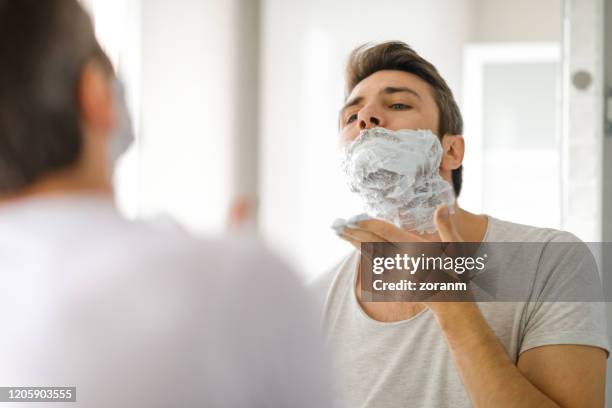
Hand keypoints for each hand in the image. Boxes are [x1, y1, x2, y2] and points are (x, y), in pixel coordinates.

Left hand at [339, 205, 472, 313]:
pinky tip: (354, 245)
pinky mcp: (393, 276)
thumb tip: (442, 207)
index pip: (386, 232)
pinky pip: (374, 261)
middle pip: (372, 242)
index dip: (368, 224)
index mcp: (414, 248)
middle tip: (335, 224)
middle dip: (353, 233)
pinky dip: (363, 252)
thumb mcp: (456, 249)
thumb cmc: (455, 274)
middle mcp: (400, 258)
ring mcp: (395, 269)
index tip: (353, 217)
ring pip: (370, 252)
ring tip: (339, 232)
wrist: (450, 304)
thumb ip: (446, 227)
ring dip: (354, 242)